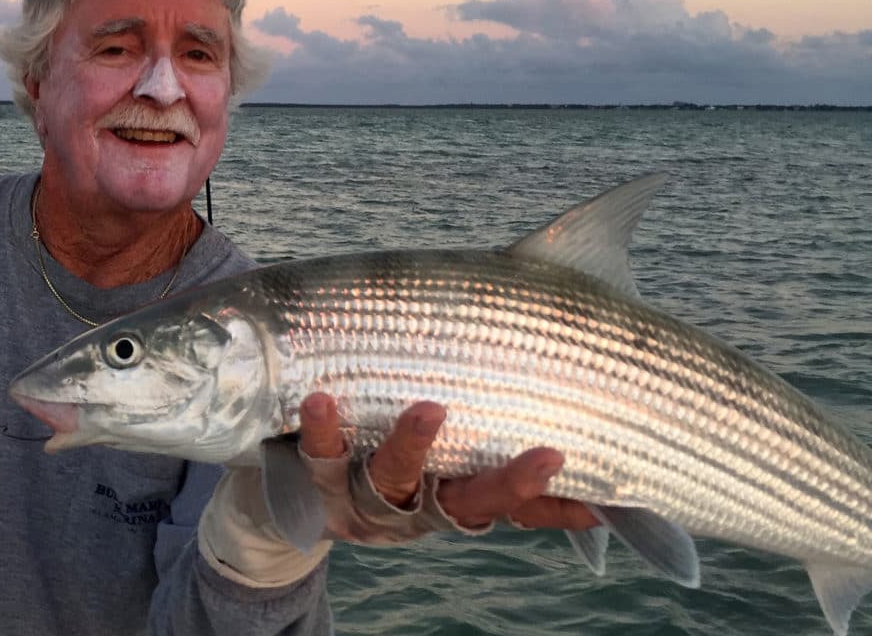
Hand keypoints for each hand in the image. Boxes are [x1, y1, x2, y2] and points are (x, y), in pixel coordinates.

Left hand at [299, 392, 595, 532]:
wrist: (308, 505)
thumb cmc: (399, 475)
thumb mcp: (454, 482)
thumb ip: (514, 480)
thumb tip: (597, 480)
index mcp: (460, 499)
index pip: (517, 504)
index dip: (550, 499)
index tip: (579, 468)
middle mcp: (424, 504)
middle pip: (472, 499)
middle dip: (509, 482)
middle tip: (548, 458)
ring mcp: (375, 495)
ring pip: (398, 475)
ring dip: (414, 445)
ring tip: (430, 411)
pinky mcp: (327, 479)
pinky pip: (325, 455)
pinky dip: (325, 430)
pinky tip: (323, 400)